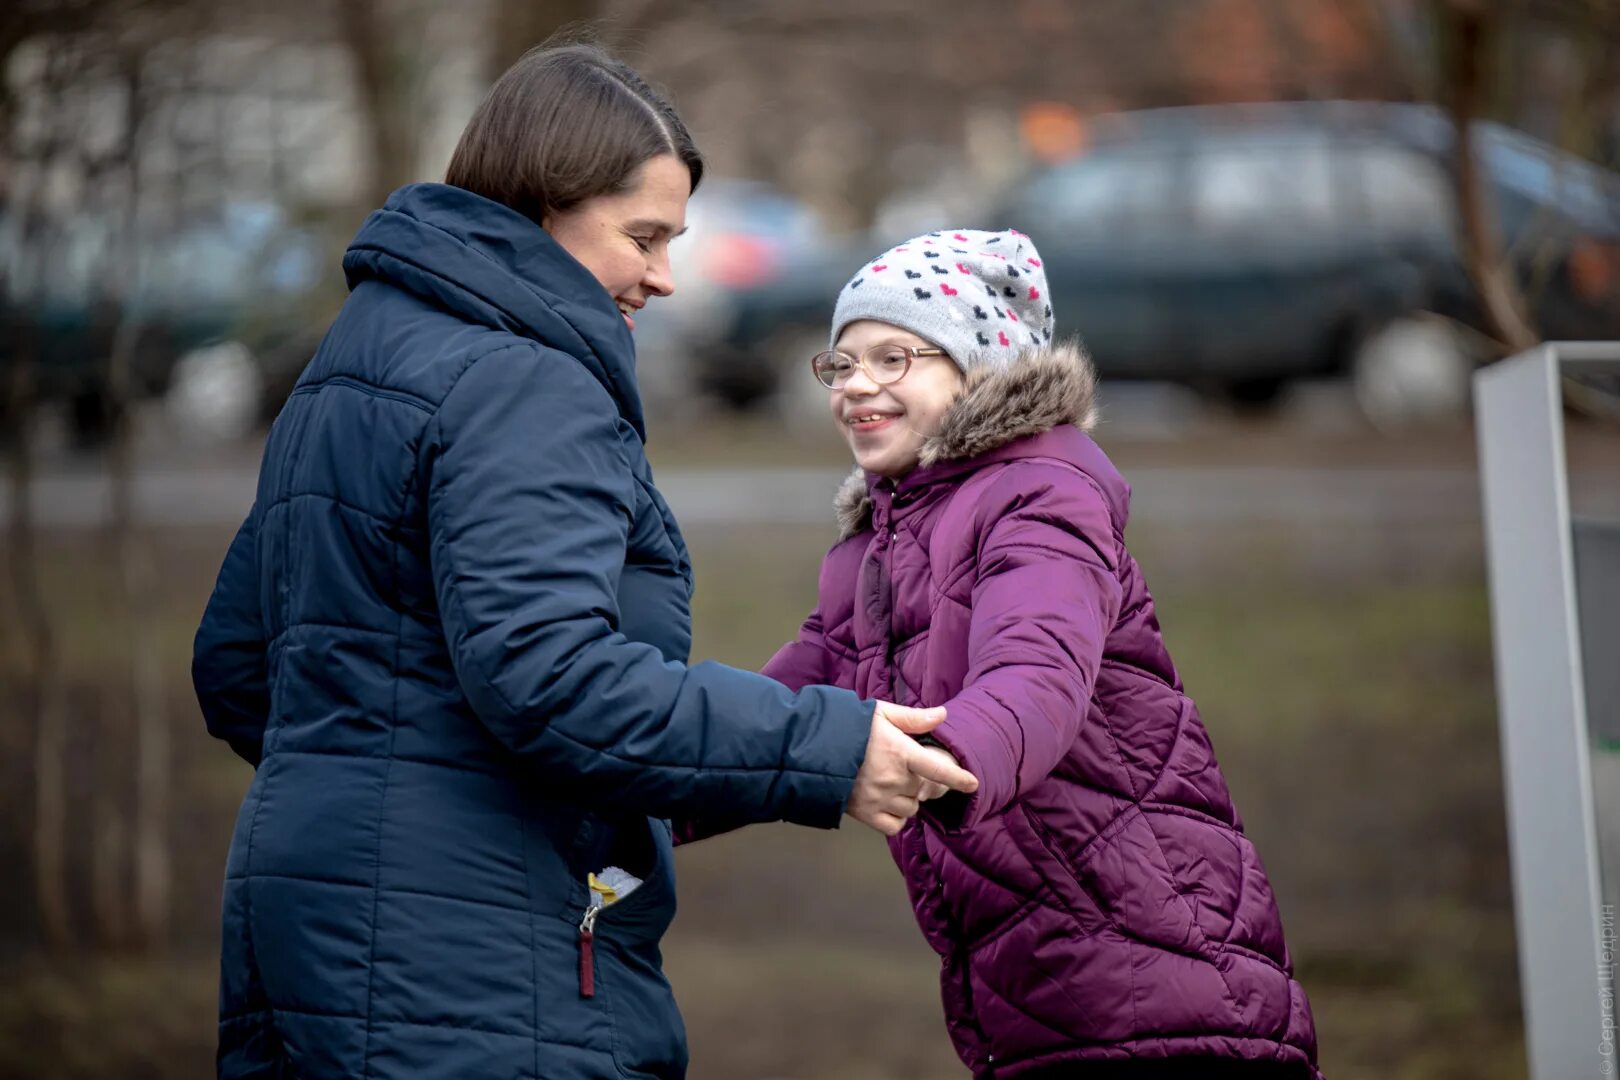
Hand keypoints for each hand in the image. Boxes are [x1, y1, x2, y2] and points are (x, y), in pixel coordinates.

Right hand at [845, 702, 978, 835]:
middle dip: (917, 779)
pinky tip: (886, 803)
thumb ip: (912, 718)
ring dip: (907, 798)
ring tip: (889, 783)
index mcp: (899, 752)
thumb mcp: (879, 713)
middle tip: (901, 767)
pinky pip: (894, 825)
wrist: (808, 749)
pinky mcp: (865, 814)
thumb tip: (942, 714)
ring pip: (911, 808)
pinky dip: (895, 817)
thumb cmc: (845, 726)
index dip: (957, 778)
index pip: (937, 769)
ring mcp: (879, 799)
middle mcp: (893, 779)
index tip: (973, 784)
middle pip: (922, 788)